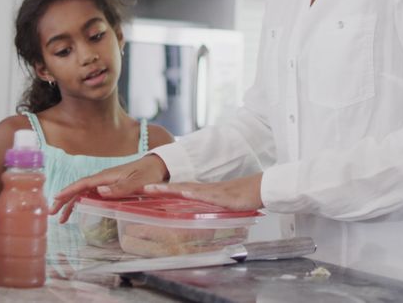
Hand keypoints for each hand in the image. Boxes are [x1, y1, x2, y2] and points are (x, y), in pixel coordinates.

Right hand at [49, 154, 168, 222]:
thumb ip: (121, 187)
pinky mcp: (111, 187)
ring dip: (71, 203)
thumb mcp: (138, 182)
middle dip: (64, 200)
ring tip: (62, 218)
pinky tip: (78, 210)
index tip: (56, 197)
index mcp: (107, 176)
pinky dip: (82, 202)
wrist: (159, 165)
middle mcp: (104, 179)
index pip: (83, 183)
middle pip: (79, 189)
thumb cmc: (150, 173)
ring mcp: (106, 183)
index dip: (69, 190)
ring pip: (84, 193)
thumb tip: (100, 192)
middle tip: (52, 213)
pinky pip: (92, 195)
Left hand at [142, 173, 263, 211]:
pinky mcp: (223, 196)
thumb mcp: (222, 205)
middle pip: (178, 187)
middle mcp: (204, 190)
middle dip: (159, 188)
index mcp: (203, 193)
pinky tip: (183, 193)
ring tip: (152, 189)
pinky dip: (193, 193)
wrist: (261, 188)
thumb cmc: (244, 196)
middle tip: (141, 187)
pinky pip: (205, 194)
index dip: (163, 190)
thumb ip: (210, 207)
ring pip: (186, 189)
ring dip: (169, 189)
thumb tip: (199, 214)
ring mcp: (212, 192)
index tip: (146, 190)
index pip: (179, 190)